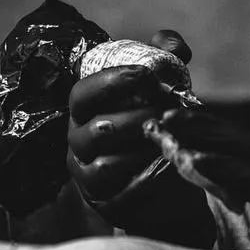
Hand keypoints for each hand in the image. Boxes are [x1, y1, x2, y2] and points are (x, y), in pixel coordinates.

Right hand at [67, 30, 213, 245]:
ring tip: (170, 138)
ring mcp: (89, 177)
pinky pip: (122, 196)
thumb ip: (164, 60)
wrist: (167, 178)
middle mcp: (79, 143)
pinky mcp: (106, 205)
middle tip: (168, 111)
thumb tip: (170, 43)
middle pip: (97, 129)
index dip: (112, 81)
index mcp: (85, 111)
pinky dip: (148, 181)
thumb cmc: (157, 123)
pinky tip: (171, 166)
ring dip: (142, 150)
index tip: (147, 75)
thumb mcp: (161, 89)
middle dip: (137, 117)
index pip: (83, 94)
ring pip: (107, 165)